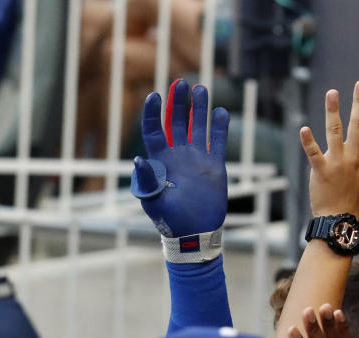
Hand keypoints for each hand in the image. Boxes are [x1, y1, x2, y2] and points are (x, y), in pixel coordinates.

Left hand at [131, 79, 229, 237]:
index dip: (153, 113)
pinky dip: (219, 126)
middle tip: (181, 82)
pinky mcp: (214, 165)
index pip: (154, 130)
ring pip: (197, 126)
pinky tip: (221, 112)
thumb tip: (138, 158)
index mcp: (160, 161)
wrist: (193, 233)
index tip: (155, 95)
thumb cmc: (169, 220)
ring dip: (198, 108)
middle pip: (176, 122)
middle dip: (178, 102)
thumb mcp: (153, 201)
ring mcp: (196, 158)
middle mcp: (177, 155)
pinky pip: (217, 141)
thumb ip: (146, 181)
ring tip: (201, 88)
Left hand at [301, 80, 358, 218]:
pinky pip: (313, 153)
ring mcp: (337, 163)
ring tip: (332, 92)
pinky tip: (304, 128)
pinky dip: (308, 141)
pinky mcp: (320, 171)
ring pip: (335, 132)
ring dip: (333, 111)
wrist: (339, 219)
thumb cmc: (357, 201)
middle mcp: (355, 157)